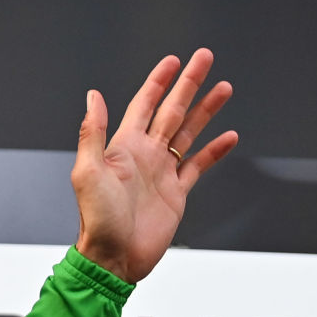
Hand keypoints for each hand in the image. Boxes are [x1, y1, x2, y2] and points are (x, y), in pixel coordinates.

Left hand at [71, 48, 236, 282]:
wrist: (114, 258)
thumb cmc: (97, 219)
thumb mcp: (88, 172)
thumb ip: (93, 133)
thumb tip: (93, 96)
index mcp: (123, 147)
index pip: (144, 104)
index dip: (158, 82)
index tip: (173, 61)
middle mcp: (145, 155)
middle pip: (172, 110)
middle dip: (189, 84)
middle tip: (205, 58)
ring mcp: (162, 172)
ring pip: (189, 133)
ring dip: (206, 111)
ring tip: (224, 88)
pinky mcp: (177, 192)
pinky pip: (198, 165)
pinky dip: (214, 150)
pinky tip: (228, 136)